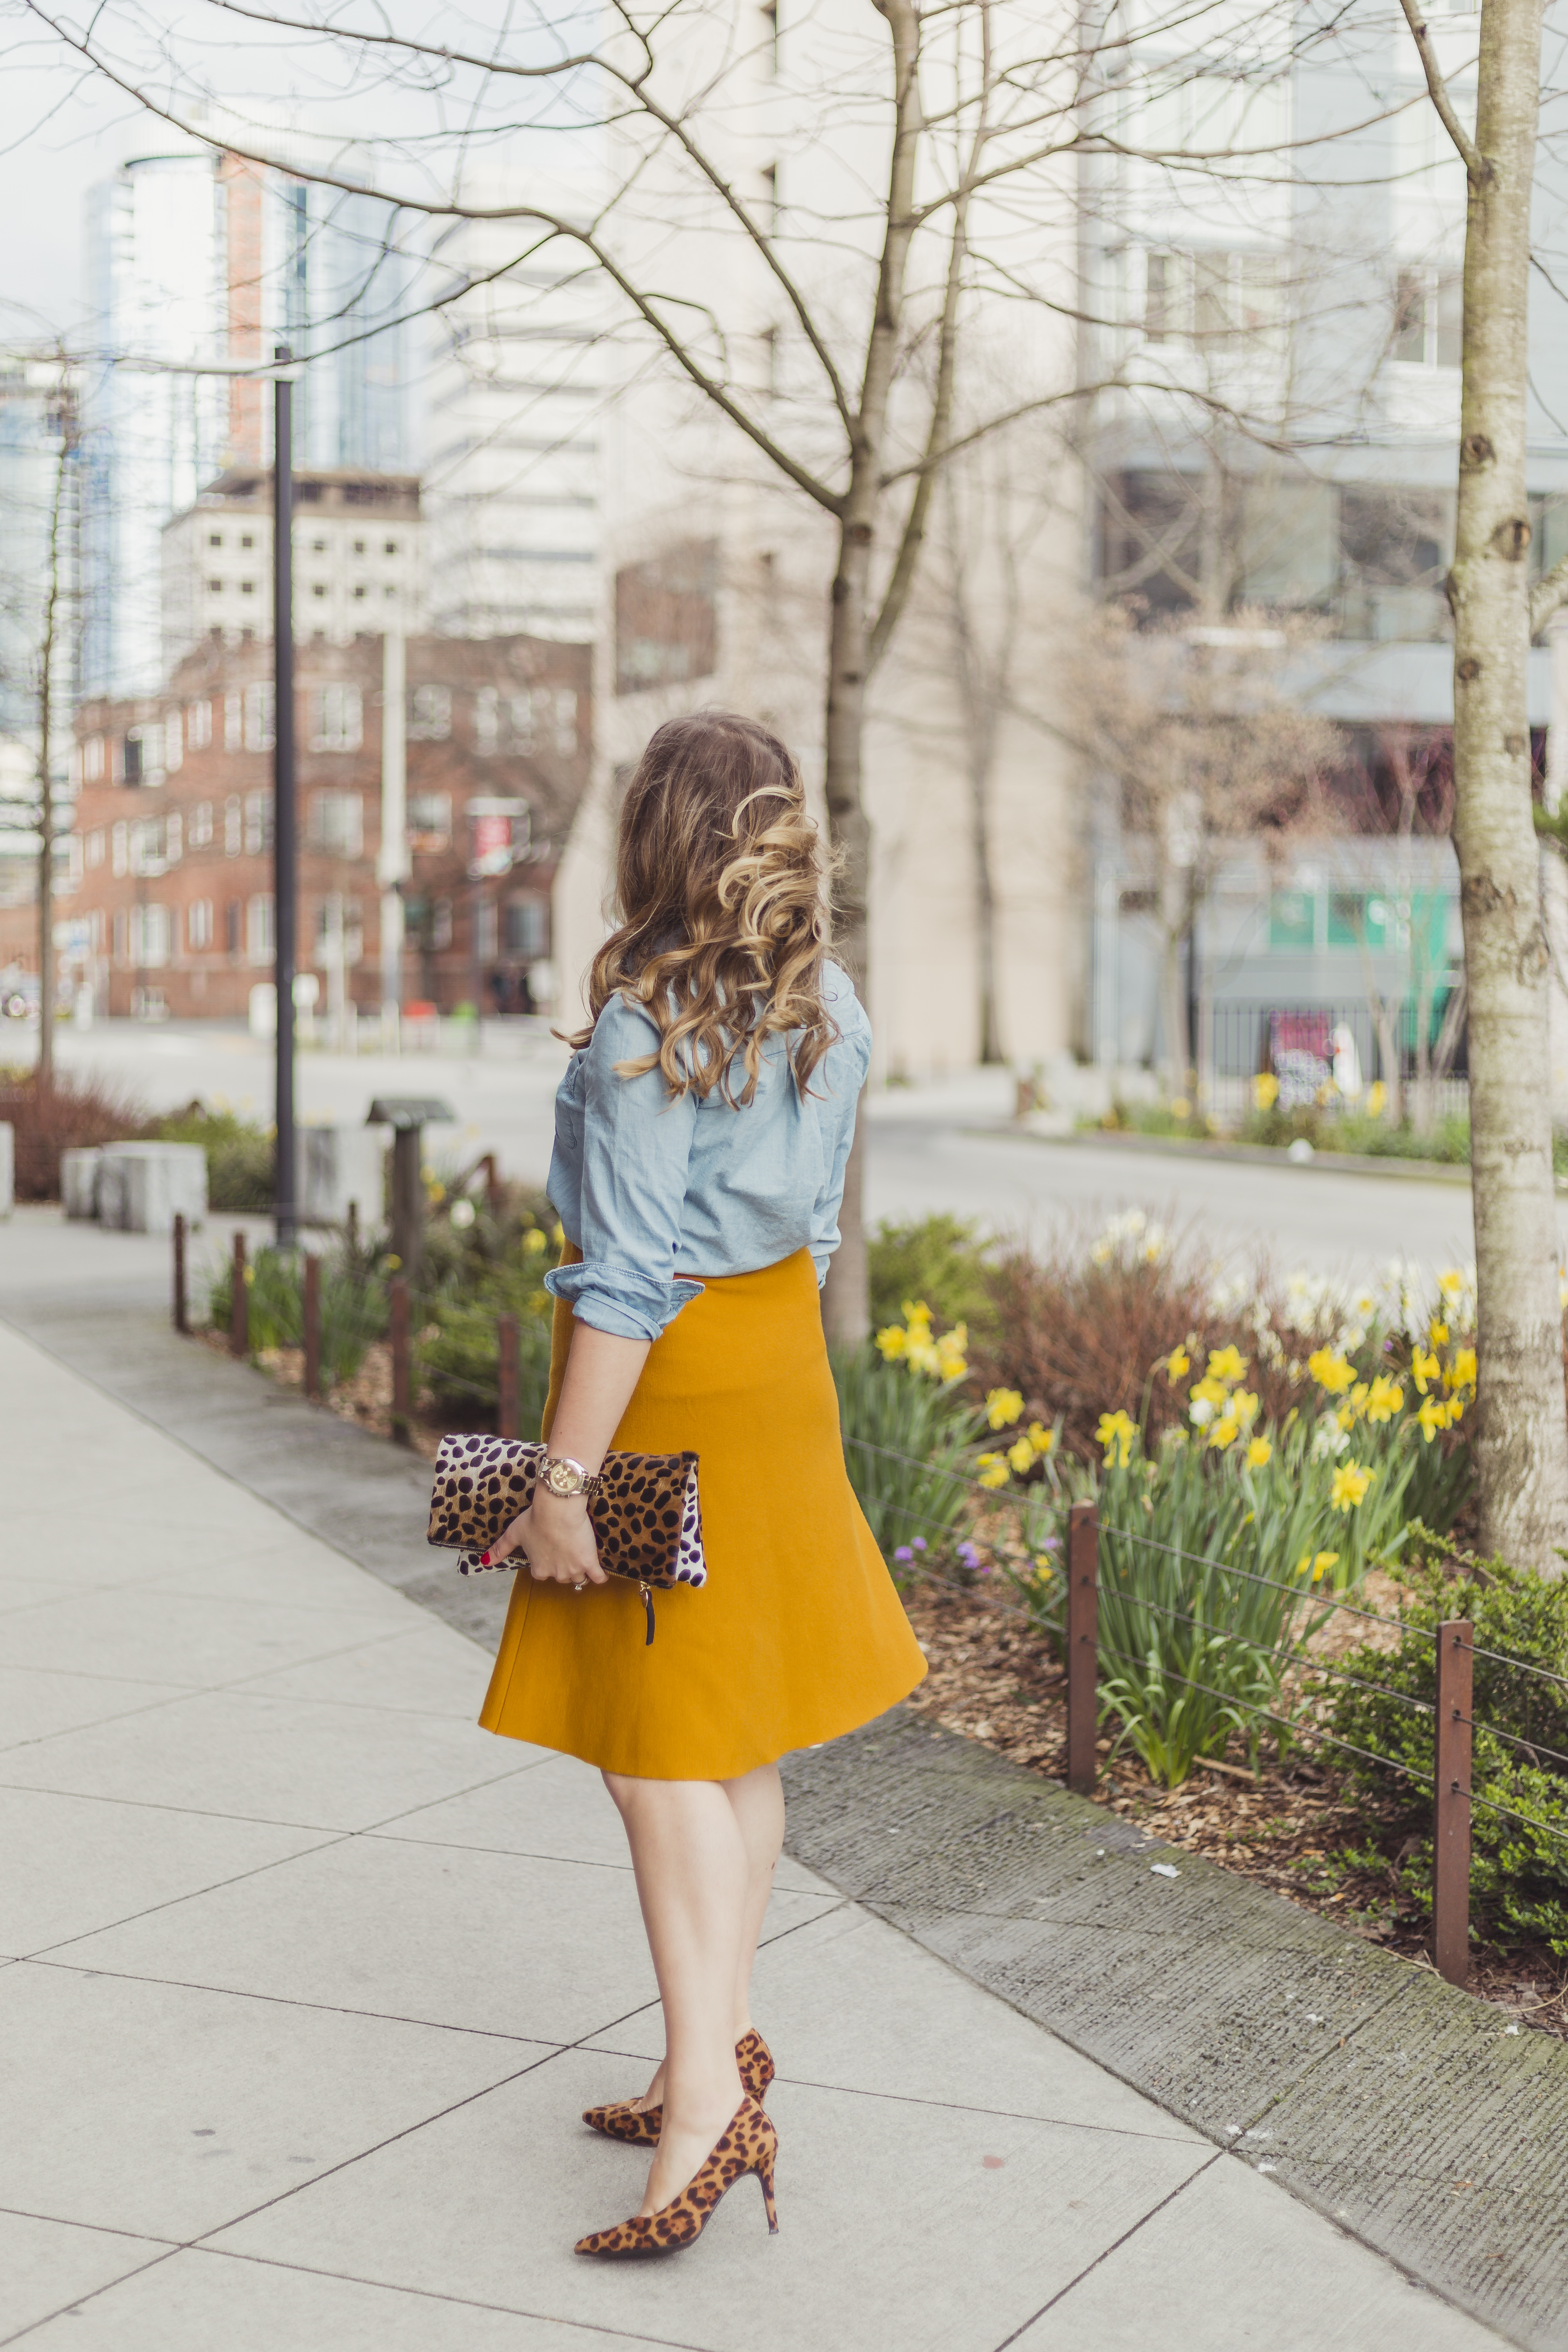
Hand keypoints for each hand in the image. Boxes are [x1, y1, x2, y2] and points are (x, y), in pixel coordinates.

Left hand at [487, 1489, 607, 1586]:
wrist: (557, 1510)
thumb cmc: (535, 1519)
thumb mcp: (514, 1533)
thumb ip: (500, 1549)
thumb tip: (484, 1562)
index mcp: (538, 1569)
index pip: (543, 1573)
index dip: (547, 1561)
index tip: (550, 1549)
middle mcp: (555, 1574)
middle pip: (562, 1576)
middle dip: (564, 1565)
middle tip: (565, 1548)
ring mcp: (573, 1569)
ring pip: (579, 1577)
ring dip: (580, 1569)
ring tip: (580, 1555)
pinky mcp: (589, 1562)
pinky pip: (598, 1577)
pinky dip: (599, 1575)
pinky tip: (598, 1571)